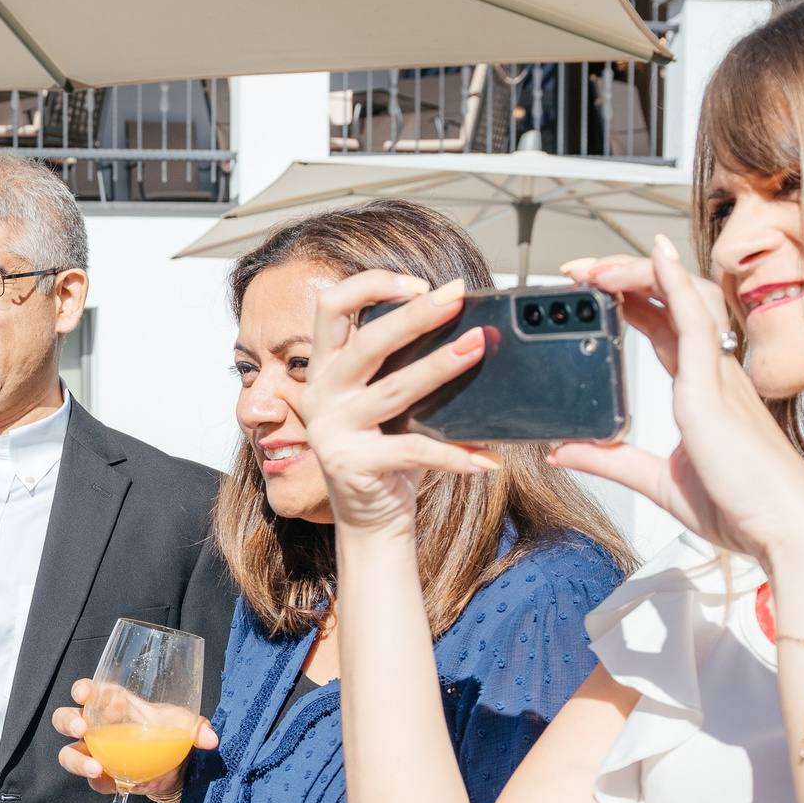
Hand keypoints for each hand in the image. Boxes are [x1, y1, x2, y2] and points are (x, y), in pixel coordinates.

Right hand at [52, 679, 215, 802]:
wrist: (175, 769)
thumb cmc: (171, 734)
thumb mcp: (185, 726)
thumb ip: (198, 728)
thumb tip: (211, 738)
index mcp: (114, 703)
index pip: (92, 691)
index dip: (83, 689)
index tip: (83, 693)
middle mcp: (98, 726)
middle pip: (67, 717)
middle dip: (69, 721)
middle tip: (82, 728)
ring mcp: (95, 752)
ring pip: (68, 752)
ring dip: (76, 760)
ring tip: (94, 769)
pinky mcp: (101, 776)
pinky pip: (90, 779)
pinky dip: (97, 782)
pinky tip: (111, 783)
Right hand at [297, 272, 496, 542]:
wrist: (371, 518)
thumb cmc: (385, 452)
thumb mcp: (386, 401)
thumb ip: (400, 366)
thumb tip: (462, 328)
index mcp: (325, 370)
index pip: (331, 307)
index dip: (371, 285)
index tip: (417, 284)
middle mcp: (321, 395)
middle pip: (365, 343)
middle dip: (414, 315)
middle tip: (455, 299)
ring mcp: (331, 431)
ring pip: (391, 389)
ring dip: (438, 366)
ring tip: (475, 349)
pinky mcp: (352, 465)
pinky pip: (411, 451)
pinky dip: (451, 454)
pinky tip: (482, 457)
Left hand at [544, 234, 803, 565]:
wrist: (785, 532)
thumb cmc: (742, 507)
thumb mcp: (659, 482)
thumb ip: (612, 462)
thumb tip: (565, 450)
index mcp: (707, 391)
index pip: (668, 326)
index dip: (633, 299)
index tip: (593, 288)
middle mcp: (717, 374)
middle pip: (675, 302)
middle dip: (628, 276)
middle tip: (580, 269)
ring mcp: (719, 377)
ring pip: (685, 300)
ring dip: (640, 273)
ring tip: (598, 264)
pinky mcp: (713, 391)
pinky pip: (696, 323)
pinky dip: (674, 286)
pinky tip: (655, 258)